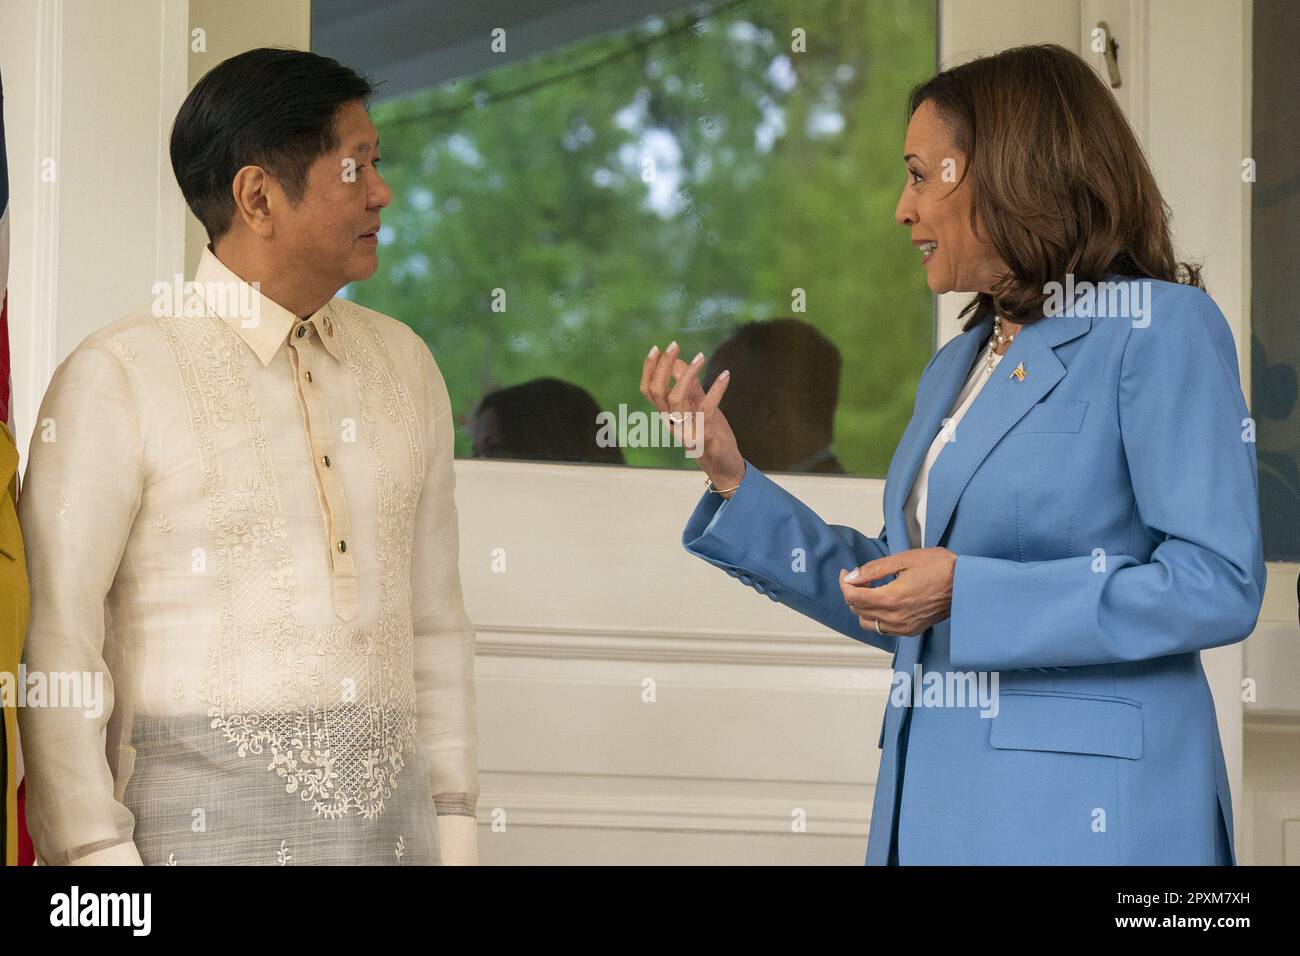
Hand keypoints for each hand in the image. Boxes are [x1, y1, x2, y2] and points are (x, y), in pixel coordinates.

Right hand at [639, 341, 744, 492]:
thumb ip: (690, 386)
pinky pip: (707, 409)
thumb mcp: (698, 406)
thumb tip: (680, 361)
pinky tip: (726, 375)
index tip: (656, 348)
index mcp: (668, 415)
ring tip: (700, 356)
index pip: (648, 390)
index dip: (649, 369)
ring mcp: (686, 430)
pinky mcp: (704, 436)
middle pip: (657, 392)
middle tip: (674, 345)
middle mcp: (672, 422)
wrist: (723, 466)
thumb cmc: (710, 435)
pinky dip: (717, 390)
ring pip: (676, 399)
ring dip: (687, 375)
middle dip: (662, 366)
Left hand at [838, 548, 957, 636]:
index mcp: (892, 599)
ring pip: (868, 623)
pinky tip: (882, 602)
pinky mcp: (912, 630)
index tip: (846, 572)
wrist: (966, 584)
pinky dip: (875, 617)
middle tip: (857, 578)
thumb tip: (852, 576)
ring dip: (862, 607)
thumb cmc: (940, 567)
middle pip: (857, 610)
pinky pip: (883, 629)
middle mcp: (896, 618)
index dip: (844, 583)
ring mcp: (904, 627)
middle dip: (852, 593)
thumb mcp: (904, 560)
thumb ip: (874, 569)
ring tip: (869, 590)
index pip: (853, 597)